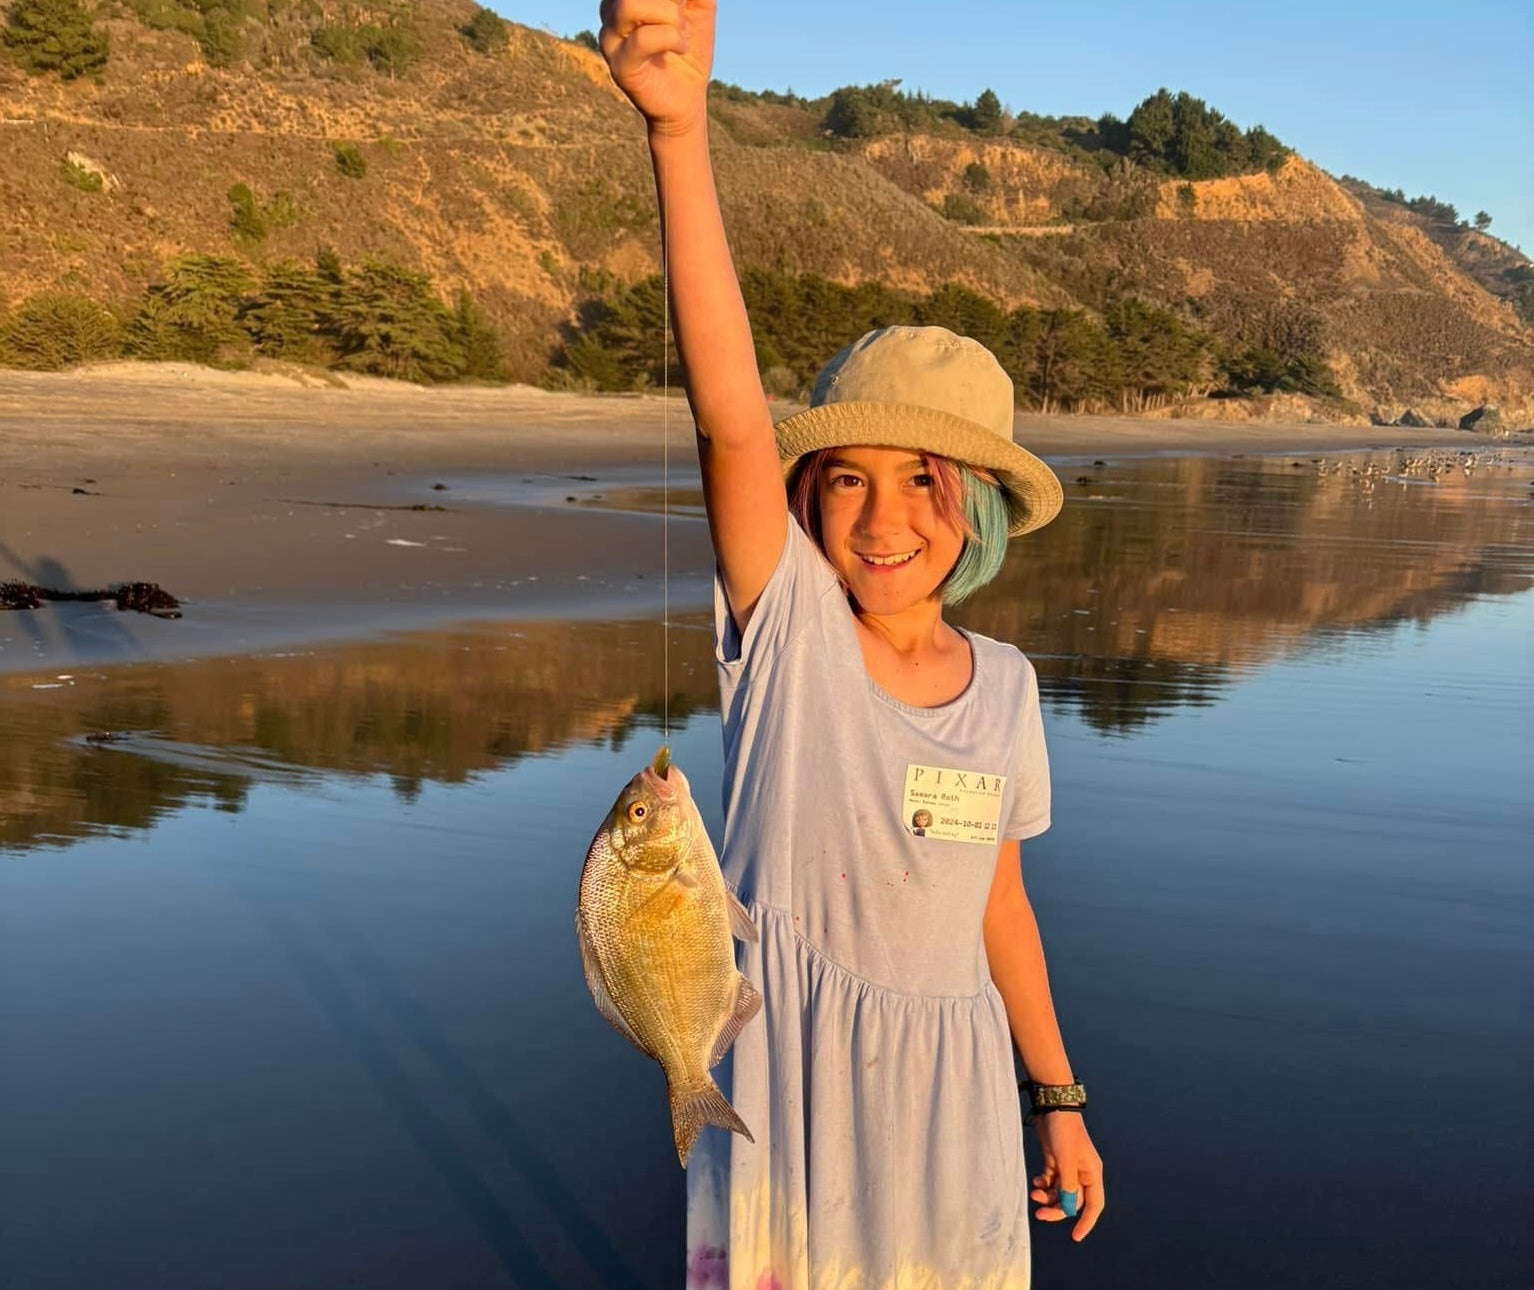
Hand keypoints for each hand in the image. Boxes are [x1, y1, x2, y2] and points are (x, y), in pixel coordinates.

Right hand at [599, 0, 715, 135]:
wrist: (689, 99)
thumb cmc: (689, 49)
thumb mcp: (698, 6)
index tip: (682, 5)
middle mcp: (610, 12)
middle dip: (670, 1)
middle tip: (683, 16)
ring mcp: (610, 40)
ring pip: (631, 5)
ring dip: (670, 17)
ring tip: (682, 33)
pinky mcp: (620, 67)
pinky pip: (642, 39)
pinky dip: (671, 38)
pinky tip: (680, 47)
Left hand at [1030, 1112, 1104, 1240]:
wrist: (1052, 1106)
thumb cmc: (1064, 1132)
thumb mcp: (1066, 1161)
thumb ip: (1068, 1186)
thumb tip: (1069, 1209)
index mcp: (1092, 1173)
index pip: (1094, 1204)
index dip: (1086, 1222)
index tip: (1075, 1236)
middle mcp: (1082, 1173)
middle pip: (1073, 1201)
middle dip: (1057, 1209)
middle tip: (1040, 1214)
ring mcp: (1068, 1167)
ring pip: (1059, 1192)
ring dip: (1047, 1196)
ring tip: (1034, 1192)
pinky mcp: (1055, 1160)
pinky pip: (1050, 1181)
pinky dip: (1043, 1185)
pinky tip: (1036, 1182)